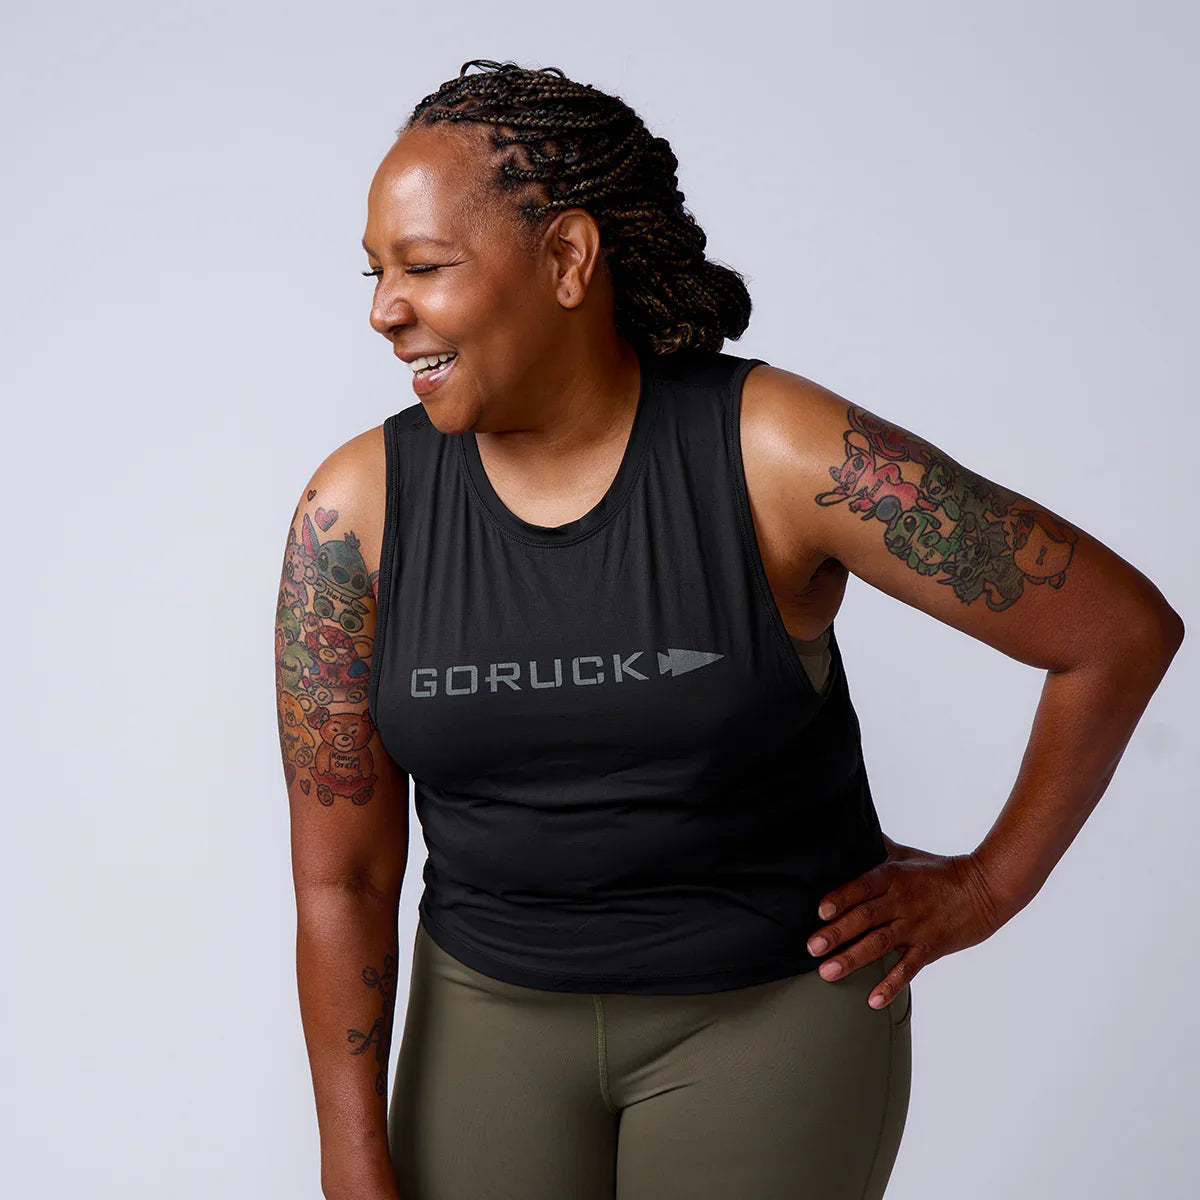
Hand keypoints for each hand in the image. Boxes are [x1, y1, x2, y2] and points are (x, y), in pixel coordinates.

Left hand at [807, 840, 1010, 1010]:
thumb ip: (876, 849)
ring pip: (880, 944)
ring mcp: (915, 926)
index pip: (862, 886)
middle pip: (865, 917)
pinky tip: (873, 1001)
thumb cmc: (938, 870)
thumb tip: (849, 833)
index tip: (820, 911)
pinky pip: (908, 969)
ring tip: (827, 972)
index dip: (841, 897)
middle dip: (837, 933)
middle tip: (812, 948)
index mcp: (893, 876)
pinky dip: (891, 985)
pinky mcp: (930, 947)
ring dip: (853, 959)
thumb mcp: (905, 854)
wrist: (985, 888)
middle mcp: (901, 901)